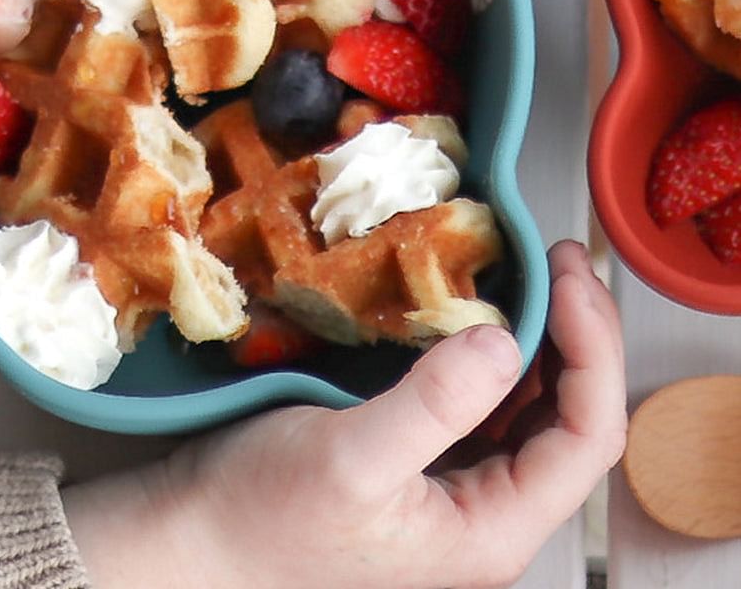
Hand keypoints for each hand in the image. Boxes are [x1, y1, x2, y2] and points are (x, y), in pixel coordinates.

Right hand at [66, 240, 625, 588]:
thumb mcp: (352, 459)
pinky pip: (479, 399)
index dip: (593, 351)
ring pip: (526, 406)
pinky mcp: (418, 454)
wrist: (198, 532)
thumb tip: (504, 341)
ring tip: (530, 271)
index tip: (568, 277)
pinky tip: (476, 307)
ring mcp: (452, 482)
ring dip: (537, 337)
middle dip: (576, 334)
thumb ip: (435, 404)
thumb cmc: (264, 512)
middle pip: (567, 418)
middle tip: (556, 259)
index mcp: (490, 527)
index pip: (583, 436)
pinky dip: (490, 348)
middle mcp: (485, 509)